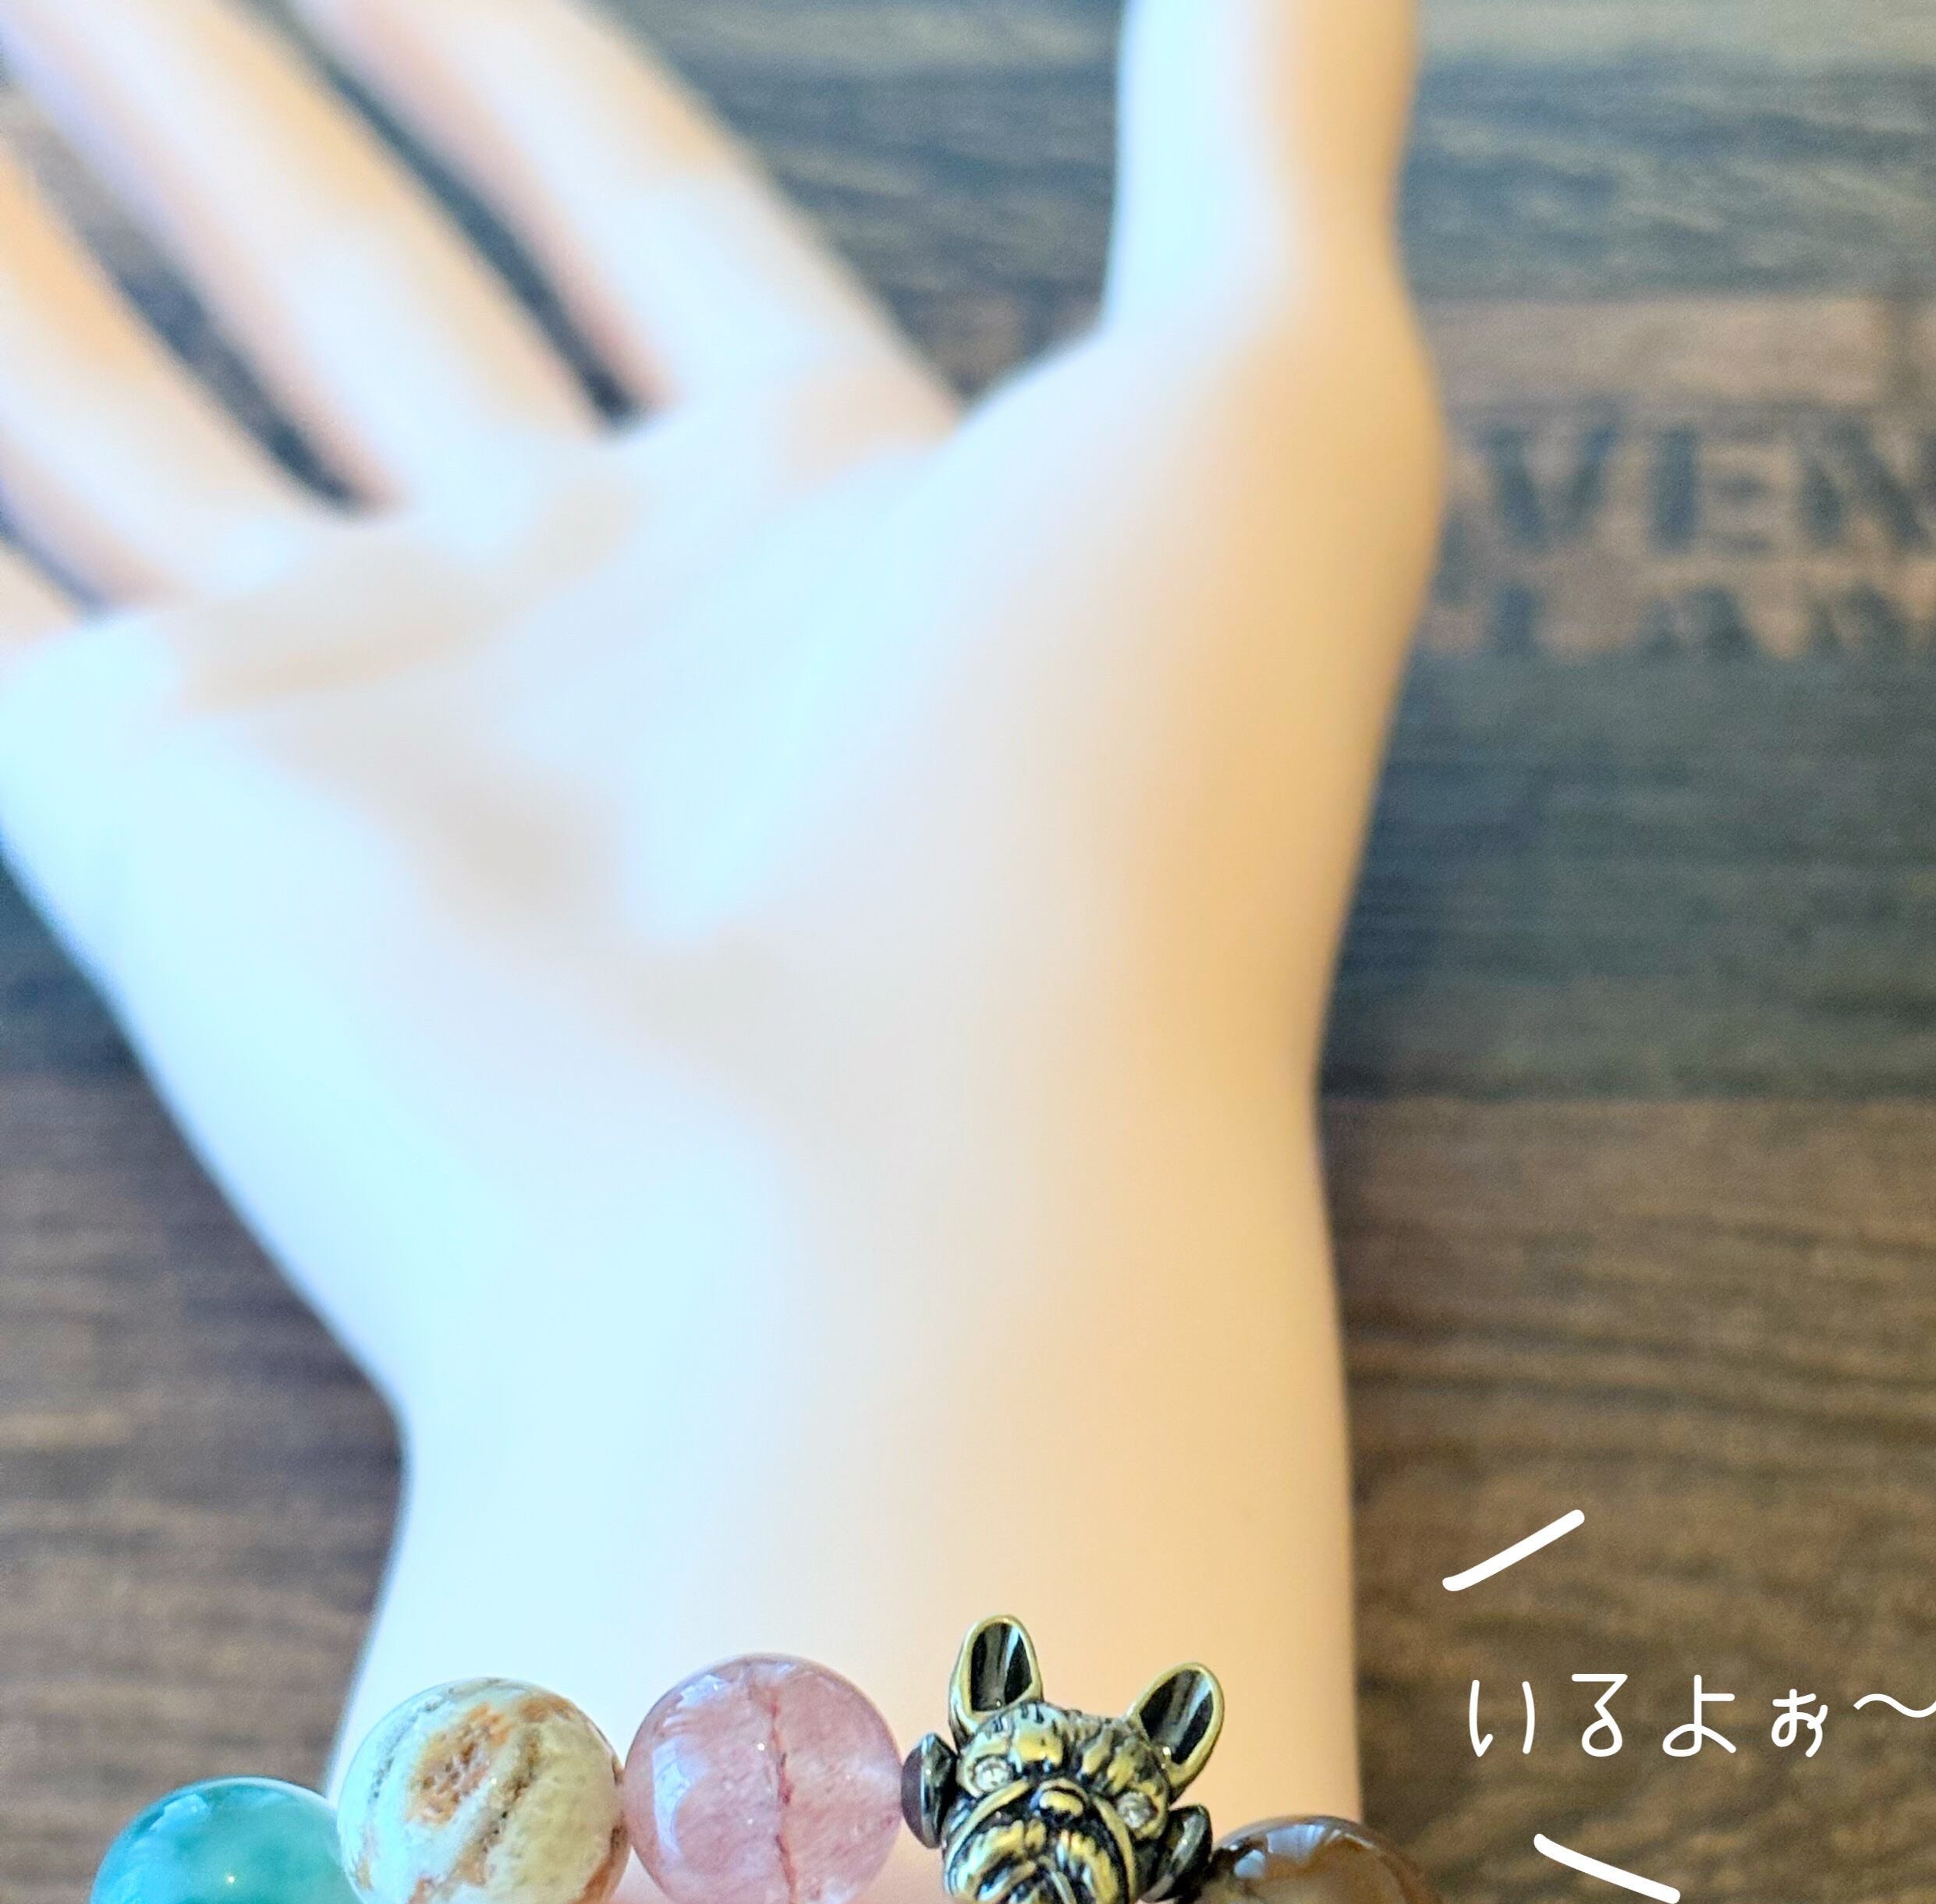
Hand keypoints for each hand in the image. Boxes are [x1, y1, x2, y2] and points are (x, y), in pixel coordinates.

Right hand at [0, 0, 1442, 1737]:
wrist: (896, 1223)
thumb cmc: (1117, 828)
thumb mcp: (1271, 395)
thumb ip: (1281, 101)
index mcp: (827, 525)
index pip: (633, 211)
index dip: (501, 45)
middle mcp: (585, 635)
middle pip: (359, 294)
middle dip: (221, 100)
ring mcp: (370, 745)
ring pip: (127, 418)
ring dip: (37, 236)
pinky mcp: (174, 844)